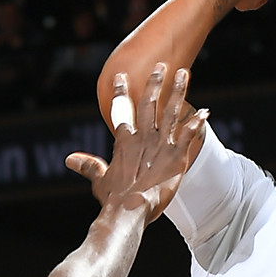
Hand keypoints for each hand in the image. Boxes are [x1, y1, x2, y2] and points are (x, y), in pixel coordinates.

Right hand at [66, 64, 207, 221]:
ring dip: (178, 91)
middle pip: (150, 103)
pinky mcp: (176, 156)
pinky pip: (188, 133)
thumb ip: (88, 166)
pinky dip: (197, 121)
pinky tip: (206, 111)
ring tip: (184, 74)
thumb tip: (70, 160)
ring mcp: (160, 144)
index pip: (122, 110)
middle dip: (156, 82)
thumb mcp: (99, 179)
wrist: (128, 211)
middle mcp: (143, 137)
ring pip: (171, 111)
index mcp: (124, 140)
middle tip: (162, 66)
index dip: (122, 92)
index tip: (122, 76)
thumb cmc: (113, 199)